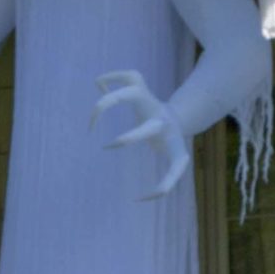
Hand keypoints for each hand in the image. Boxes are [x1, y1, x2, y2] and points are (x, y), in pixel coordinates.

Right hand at [91, 70, 191, 199]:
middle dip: (109, 100)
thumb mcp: (177, 163)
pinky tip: (99, 85)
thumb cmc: (173, 144)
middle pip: (135, 95)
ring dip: (113, 79)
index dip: (125, 138)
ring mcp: (149, 96)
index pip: (148, 131)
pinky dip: (110, 77)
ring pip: (133, 78)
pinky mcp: (141, 87)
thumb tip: (140, 199)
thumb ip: (167, 184)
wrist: (181, 120)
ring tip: (95, 100)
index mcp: (163, 127)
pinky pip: (127, 74)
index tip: (109, 147)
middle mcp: (156, 108)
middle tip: (93, 127)